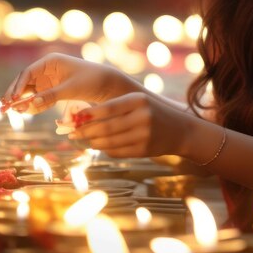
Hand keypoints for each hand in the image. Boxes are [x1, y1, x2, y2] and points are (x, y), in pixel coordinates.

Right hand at [1, 53, 136, 114]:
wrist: (107, 85)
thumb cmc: (91, 81)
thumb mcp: (70, 88)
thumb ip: (51, 95)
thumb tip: (31, 103)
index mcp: (51, 61)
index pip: (28, 72)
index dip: (18, 86)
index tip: (12, 99)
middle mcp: (48, 68)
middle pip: (25, 81)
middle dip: (16, 94)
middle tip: (6, 107)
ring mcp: (50, 79)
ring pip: (30, 90)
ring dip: (23, 100)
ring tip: (17, 112)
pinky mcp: (54, 89)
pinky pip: (39, 97)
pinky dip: (34, 104)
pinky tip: (29, 111)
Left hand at [67, 92, 189, 158]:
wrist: (179, 129)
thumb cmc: (152, 112)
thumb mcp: (139, 102)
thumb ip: (115, 107)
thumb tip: (84, 115)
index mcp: (139, 100)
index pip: (108, 108)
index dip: (89, 114)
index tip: (76, 117)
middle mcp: (142, 116)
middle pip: (106, 127)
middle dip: (86, 131)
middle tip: (73, 132)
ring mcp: (144, 135)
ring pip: (109, 142)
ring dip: (93, 142)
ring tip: (86, 140)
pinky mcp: (144, 150)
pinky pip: (117, 152)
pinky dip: (106, 149)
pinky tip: (101, 146)